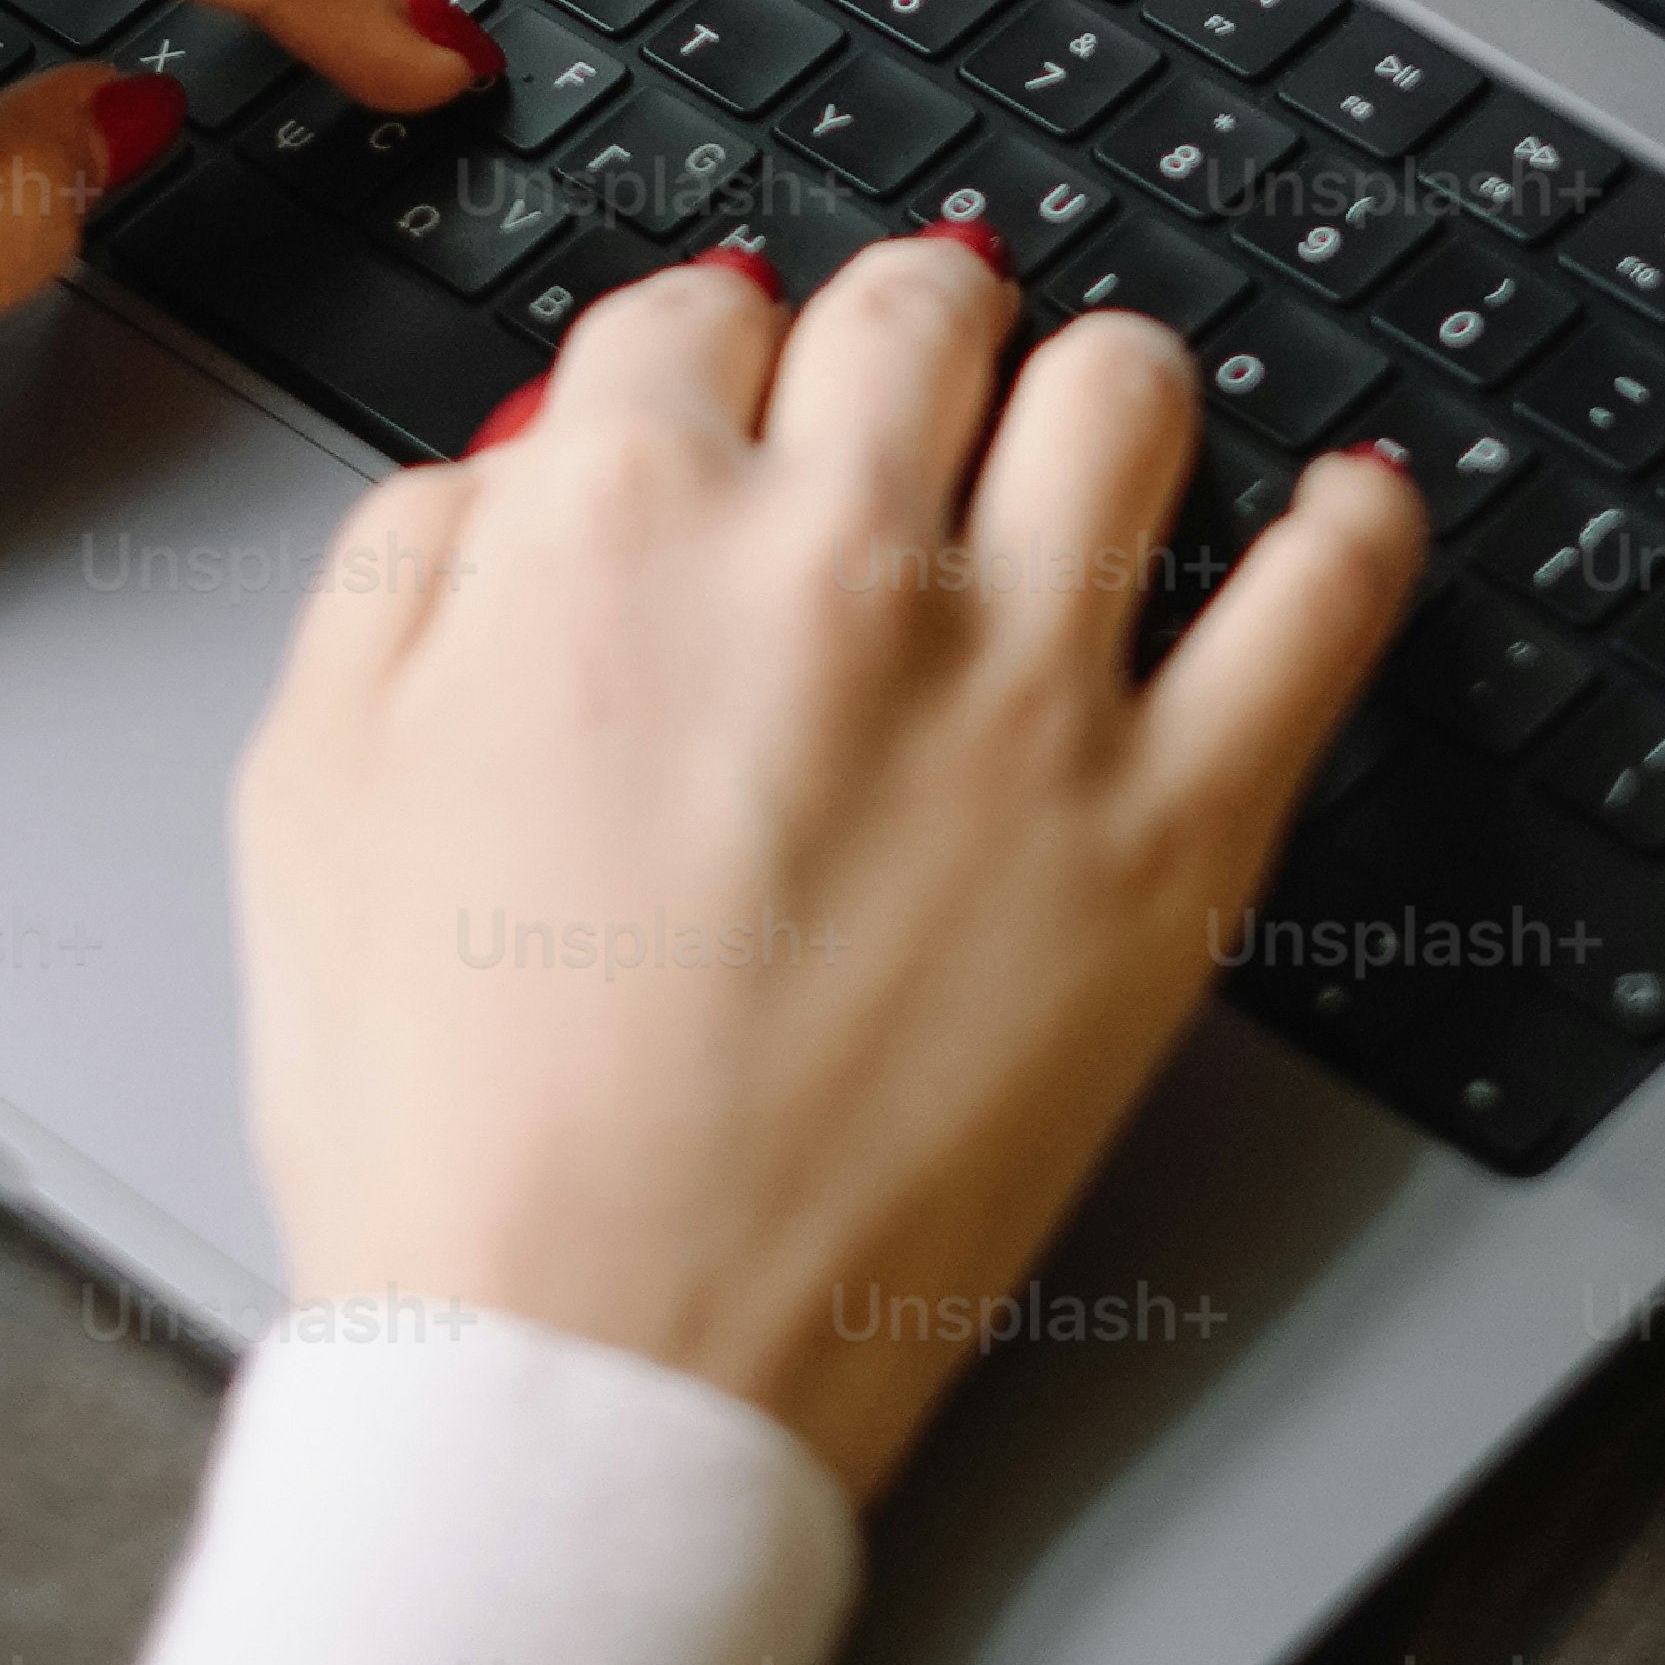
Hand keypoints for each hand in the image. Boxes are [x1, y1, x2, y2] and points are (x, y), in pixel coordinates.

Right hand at [235, 231, 1428, 1495]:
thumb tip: (512, 463)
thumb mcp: (311, 784)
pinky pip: (1326, 598)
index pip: (695, 311)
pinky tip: (1345, 509)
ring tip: (1085, 445)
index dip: (705, 355)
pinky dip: (1353, 526)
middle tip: (907, 396)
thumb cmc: (450, 1118)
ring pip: (1123, 393)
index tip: (729, 398)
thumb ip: (410, 560)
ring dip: (1094, 392)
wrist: (589, 1359)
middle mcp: (834, 562)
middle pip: (921, 305)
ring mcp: (1025, 687)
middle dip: (904, 330)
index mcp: (613, 524)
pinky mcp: (1173, 827)